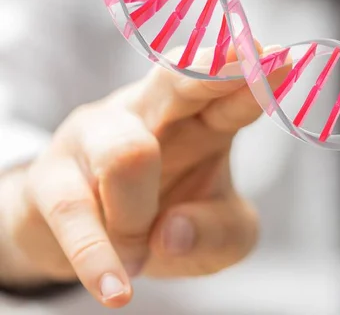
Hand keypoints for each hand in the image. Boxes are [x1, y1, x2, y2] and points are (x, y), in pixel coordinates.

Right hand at [0, 41, 289, 307]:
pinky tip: (117, 288)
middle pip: (177, 82)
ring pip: (127, 154)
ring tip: (140, 250)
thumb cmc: (166, 221)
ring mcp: (97, 137)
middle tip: (241, 62)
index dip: (251, 80)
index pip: (228, 95)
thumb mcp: (218, 237)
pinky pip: (75, 212)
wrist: (91, 239)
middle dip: (209, 72)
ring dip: (139, 216)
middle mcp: (150, 116)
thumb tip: (173, 233)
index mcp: (201, 123)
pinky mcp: (52, 176)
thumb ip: (220, 234)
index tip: (279, 59)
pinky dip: (98, 256)